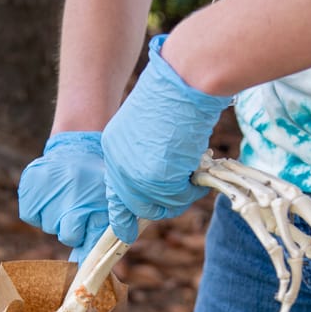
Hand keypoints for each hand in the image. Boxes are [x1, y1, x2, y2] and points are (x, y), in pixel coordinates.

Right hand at [18, 131, 108, 263]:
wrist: (77, 150)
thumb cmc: (96, 185)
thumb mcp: (105, 206)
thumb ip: (98, 234)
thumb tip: (83, 263)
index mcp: (87, 197)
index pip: (72, 236)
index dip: (79, 234)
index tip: (84, 225)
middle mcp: (64, 191)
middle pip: (59, 233)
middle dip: (69, 227)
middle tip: (76, 209)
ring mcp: (43, 186)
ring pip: (45, 225)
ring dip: (55, 219)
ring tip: (65, 198)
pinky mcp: (28, 183)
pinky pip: (30, 215)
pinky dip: (39, 212)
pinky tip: (50, 198)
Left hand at [101, 35, 232, 242]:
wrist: (183, 81)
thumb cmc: (173, 95)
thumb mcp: (150, 125)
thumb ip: (148, 154)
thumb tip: (163, 184)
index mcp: (112, 147)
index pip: (115, 191)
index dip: (123, 212)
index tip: (126, 230)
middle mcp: (118, 163)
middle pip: (136, 205)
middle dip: (162, 205)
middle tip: (184, 191)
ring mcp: (135, 174)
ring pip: (159, 205)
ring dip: (181, 194)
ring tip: (195, 171)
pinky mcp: (156, 179)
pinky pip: (178, 198)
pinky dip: (192, 188)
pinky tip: (198, 166)